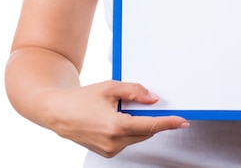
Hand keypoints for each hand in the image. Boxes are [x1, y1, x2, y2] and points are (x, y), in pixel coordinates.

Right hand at [42, 80, 188, 157]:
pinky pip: (128, 140)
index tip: (181, 121)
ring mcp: (110, 150)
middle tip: (152, 104)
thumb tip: (152, 99)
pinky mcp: (107, 152)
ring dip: (140, 123)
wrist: (59, 113)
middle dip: (153, 118)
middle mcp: (113, 142)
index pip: (150, 126)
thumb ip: (134, 91)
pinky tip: (120, 117)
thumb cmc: (81, 99)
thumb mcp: (110, 87)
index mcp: (115, 126)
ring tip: (125, 108)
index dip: (168, 123)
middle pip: (146, 131)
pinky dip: (130, 129)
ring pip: (137, 136)